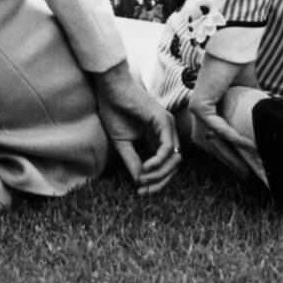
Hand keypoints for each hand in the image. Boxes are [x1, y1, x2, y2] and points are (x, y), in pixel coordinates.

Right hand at [92, 59, 180, 193]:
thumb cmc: (114, 112)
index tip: (140, 192)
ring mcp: (167, 126)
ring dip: (158, 174)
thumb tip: (140, 182)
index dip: (155, 182)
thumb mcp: (123, 144)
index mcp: (158, 137)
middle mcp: (167, 131)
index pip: (166, 165)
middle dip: (159, 181)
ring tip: (142, 178)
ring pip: (173, 160)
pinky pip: (167, 149)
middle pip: (173, 166)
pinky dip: (158, 162)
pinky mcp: (163, 121)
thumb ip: (133, 162)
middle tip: (143, 190)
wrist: (109, 90)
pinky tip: (145, 167)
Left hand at [187, 56, 262, 178]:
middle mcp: (199, 109)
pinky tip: (248, 144)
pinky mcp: (199, 106)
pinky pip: (217, 128)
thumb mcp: (249, 98)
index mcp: (208, 107)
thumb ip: (253, 115)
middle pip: (213, 144)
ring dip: (230, 155)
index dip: (231, 154)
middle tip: (246, 175)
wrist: (234, 47)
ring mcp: (196, 108)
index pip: (217, 137)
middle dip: (230, 161)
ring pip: (213, 140)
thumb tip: (271, 132)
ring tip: (247, 169)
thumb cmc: (242, 67)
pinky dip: (233, 137)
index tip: (247, 168)